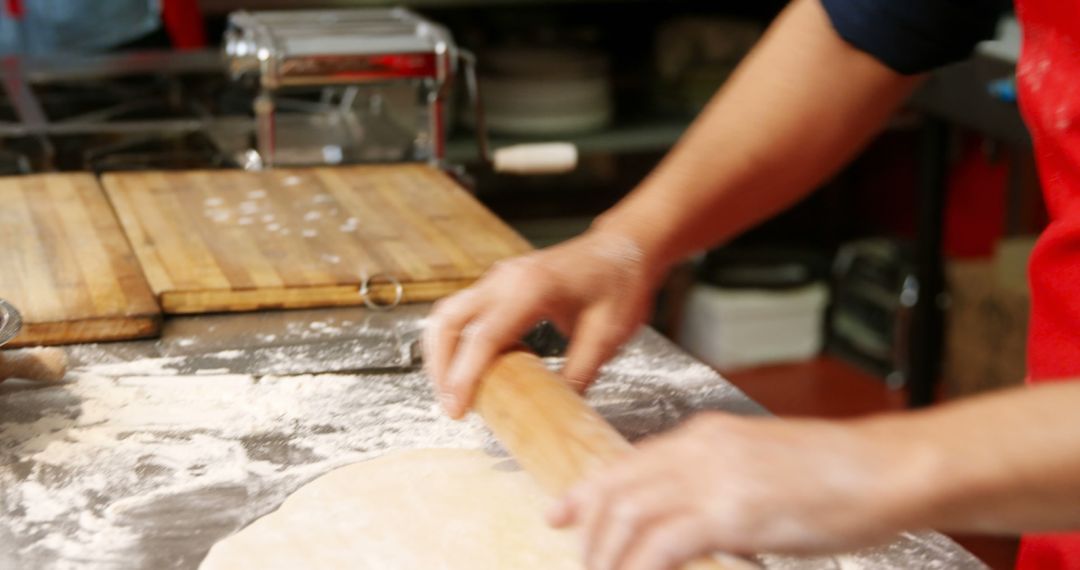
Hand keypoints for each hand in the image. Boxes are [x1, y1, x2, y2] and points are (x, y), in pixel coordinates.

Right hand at [424, 230, 658, 417]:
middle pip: (449, 321)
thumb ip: (579, 373)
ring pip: (449, 314)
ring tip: (453, 391)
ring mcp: (498, 278)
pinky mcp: (498, 284)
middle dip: (440, 366)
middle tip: (450, 406)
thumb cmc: (620, 284)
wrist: (624, 247)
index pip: (483, 336)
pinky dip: (456, 341)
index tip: (456, 410)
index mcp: (531, 288)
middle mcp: (505, 278)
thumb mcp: (608, 335)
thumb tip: (555, 411)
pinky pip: (464, 311)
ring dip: (442, 353)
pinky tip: (469, 369)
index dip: (464, 376)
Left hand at [548, 413, 937, 569]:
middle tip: (582, 564)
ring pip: (627, 519)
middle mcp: (699, 449)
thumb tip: (693, 522)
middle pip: (616, 490)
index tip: (561, 513)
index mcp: (706, 435)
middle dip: (588, 532)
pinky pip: (659, 547)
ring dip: (608, 558)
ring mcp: (712, 479)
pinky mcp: (729, 512)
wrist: (886, 469)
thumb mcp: (764, 467)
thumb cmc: (839, 474)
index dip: (586, 491)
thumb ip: (722, 486)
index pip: (627, 463)